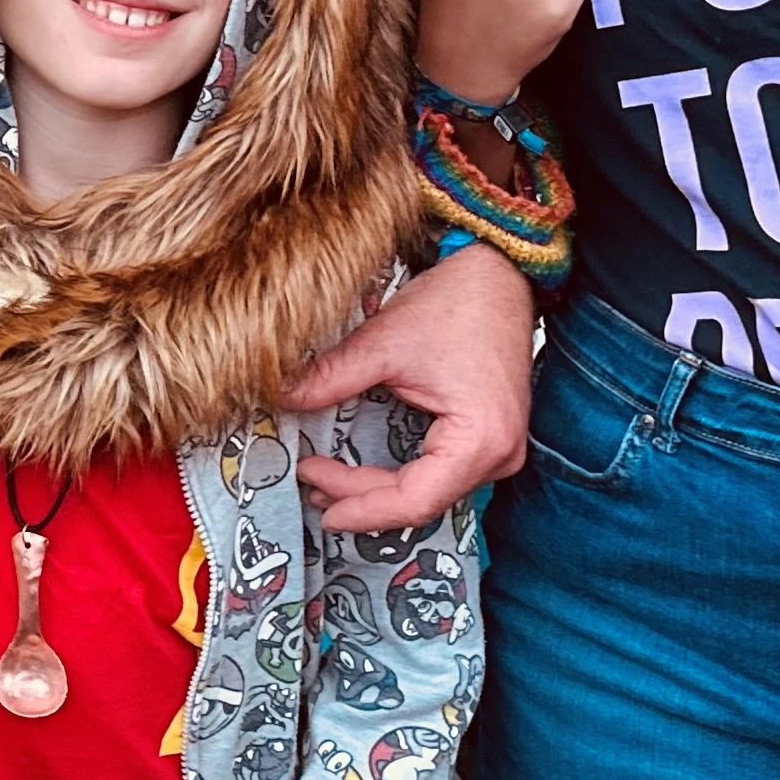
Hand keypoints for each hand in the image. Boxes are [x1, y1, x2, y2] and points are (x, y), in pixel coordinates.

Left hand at [288, 245, 531, 533]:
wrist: (499, 274)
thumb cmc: (459, 303)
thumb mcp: (382, 343)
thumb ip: (329, 378)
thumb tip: (281, 399)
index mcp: (480, 441)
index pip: (412, 500)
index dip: (359, 505)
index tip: (315, 492)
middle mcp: (498, 456)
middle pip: (419, 501)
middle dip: (360, 497)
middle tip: (310, 484)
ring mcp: (497, 450)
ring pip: (428, 491)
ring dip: (377, 490)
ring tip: (326, 481)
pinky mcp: (487, 439)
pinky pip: (438, 472)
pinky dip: (398, 472)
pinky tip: (362, 470)